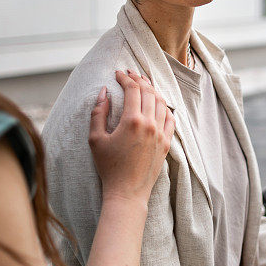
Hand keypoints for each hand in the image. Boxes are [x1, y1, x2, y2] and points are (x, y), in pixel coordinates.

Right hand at [88, 70, 173, 204]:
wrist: (127, 192)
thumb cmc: (108, 167)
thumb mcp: (95, 139)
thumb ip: (98, 112)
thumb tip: (105, 92)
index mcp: (132, 120)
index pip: (133, 89)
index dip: (125, 78)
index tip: (118, 73)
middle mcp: (150, 124)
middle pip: (149, 92)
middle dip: (139, 79)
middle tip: (131, 74)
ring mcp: (161, 133)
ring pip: (162, 103)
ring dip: (153, 90)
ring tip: (144, 84)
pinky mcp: (166, 143)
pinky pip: (170, 118)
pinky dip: (165, 107)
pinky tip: (159, 104)